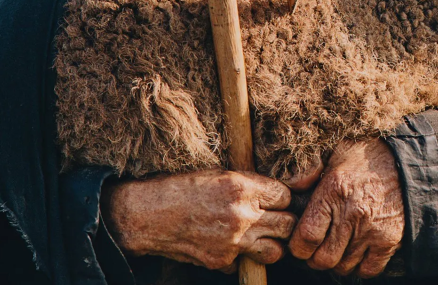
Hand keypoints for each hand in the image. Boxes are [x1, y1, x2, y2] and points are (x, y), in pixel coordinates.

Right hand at [102, 169, 294, 270]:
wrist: (150, 215)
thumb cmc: (182, 188)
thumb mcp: (219, 174)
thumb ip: (249, 185)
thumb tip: (273, 195)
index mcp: (242, 188)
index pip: (286, 196)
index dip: (282, 198)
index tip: (275, 199)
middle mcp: (242, 216)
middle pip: (288, 225)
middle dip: (284, 222)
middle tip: (275, 219)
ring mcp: (234, 243)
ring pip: (275, 252)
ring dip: (271, 244)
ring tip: (261, 237)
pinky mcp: (222, 261)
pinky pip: (244, 262)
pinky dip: (240, 256)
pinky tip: (227, 244)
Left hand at [288, 139, 404, 277]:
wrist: (403, 159)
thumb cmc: (364, 155)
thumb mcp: (332, 152)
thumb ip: (309, 169)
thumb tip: (293, 186)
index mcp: (333, 192)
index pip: (306, 237)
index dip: (298, 247)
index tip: (300, 244)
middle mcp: (352, 214)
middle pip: (324, 259)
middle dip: (315, 259)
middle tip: (317, 250)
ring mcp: (373, 230)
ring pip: (344, 266)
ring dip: (337, 262)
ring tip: (337, 249)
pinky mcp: (390, 239)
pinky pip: (369, 270)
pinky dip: (360, 267)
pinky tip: (357, 254)